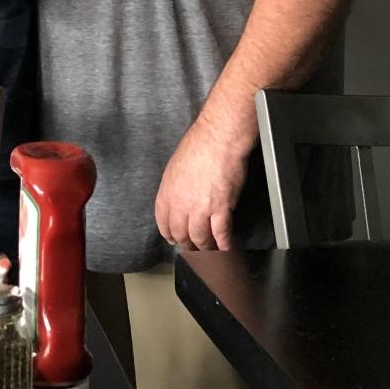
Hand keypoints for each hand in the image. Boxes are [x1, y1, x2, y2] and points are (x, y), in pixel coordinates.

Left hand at [154, 117, 250, 251]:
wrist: (218, 138)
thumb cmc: (199, 145)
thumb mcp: (175, 166)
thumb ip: (175, 187)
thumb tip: (180, 199)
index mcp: (167, 192)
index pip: (163, 222)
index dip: (169, 234)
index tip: (173, 239)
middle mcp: (181, 204)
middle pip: (181, 234)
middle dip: (187, 243)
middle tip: (192, 247)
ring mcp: (200, 209)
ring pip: (200, 238)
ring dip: (205, 247)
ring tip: (209, 250)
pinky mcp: (221, 210)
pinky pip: (221, 234)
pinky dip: (224, 245)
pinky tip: (226, 248)